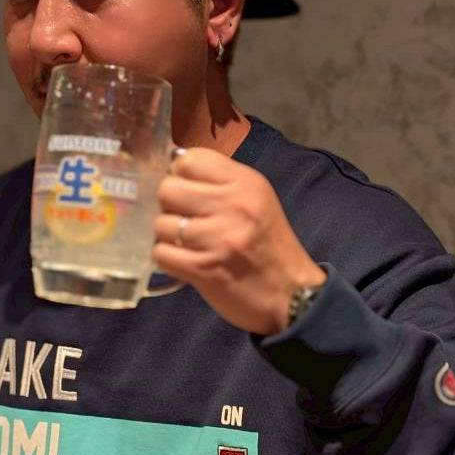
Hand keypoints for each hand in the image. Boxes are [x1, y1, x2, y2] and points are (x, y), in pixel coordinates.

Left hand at [153, 148, 325, 334]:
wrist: (293, 295)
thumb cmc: (270, 248)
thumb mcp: (257, 201)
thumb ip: (221, 184)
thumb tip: (175, 171)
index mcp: (246, 183)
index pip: (190, 159)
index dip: (180, 175)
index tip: (188, 191)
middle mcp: (232, 205)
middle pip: (168, 189)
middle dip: (170, 206)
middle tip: (184, 220)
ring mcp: (217, 238)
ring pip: (161, 223)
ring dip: (167, 236)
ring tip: (186, 244)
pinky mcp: (204, 269)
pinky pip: (161, 254)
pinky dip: (167, 260)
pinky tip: (184, 262)